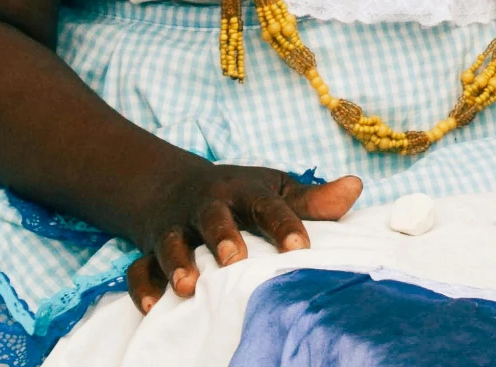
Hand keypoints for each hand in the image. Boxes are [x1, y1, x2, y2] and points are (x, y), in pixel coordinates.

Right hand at [124, 162, 361, 311]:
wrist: (173, 186)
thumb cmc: (239, 194)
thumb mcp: (275, 189)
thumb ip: (313, 200)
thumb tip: (356, 188)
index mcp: (243, 191)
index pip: (268, 204)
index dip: (285, 224)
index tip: (302, 248)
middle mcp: (207, 206)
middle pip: (213, 216)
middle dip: (223, 236)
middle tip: (235, 260)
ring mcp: (176, 226)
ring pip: (172, 241)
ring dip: (178, 262)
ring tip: (188, 288)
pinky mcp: (151, 248)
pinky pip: (139, 266)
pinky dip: (141, 286)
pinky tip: (153, 308)